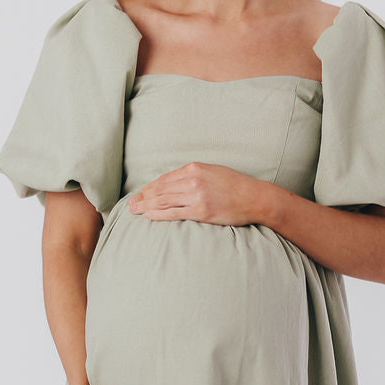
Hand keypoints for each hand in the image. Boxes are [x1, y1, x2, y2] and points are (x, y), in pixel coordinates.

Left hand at [128, 162, 261, 225]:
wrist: (254, 198)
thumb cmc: (235, 186)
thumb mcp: (212, 172)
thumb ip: (194, 176)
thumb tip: (175, 184)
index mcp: (194, 168)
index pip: (165, 178)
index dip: (149, 188)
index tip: (140, 194)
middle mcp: (193, 180)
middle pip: (160, 189)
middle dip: (143, 197)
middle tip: (130, 205)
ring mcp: (196, 195)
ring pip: (163, 200)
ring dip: (146, 206)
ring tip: (135, 211)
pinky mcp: (201, 211)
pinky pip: (173, 213)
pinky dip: (158, 214)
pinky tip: (149, 216)